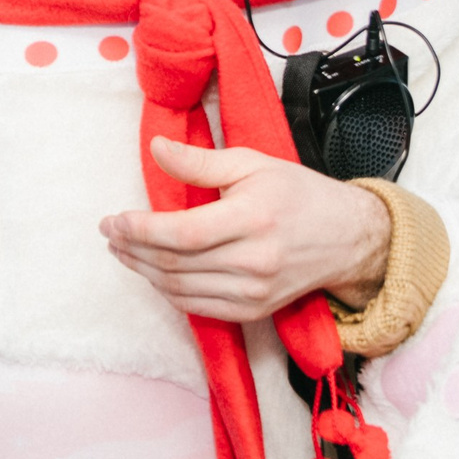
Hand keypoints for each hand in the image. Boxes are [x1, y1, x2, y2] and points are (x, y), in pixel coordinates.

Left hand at [99, 137, 389, 321]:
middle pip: (174, 263)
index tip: (113, 220)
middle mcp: (253, 260)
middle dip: (132, 248)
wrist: (348, 238)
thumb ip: (199, 162)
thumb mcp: (251, 164)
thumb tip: (157, 149)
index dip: (139, 229)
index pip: (180, 233)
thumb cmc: (298, 194)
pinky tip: (152, 272)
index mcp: (252, 218)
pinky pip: (196, 306)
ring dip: (143, 270)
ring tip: (123, 251)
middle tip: (109, 233)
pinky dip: (167, 290)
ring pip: (179, 287)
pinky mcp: (253, 309)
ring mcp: (253, 291)